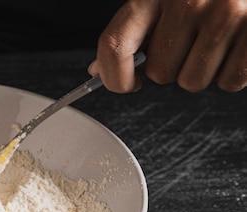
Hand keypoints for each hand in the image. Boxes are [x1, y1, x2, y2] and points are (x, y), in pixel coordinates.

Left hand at [89, 0, 246, 92]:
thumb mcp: (160, 2)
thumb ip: (131, 33)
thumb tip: (99, 70)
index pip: (114, 45)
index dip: (114, 76)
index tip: (127, 84)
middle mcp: (188, 0)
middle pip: (159, 73)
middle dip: (172, 67)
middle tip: (191, 42)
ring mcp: (225, 14)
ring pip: (192, 81)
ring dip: (202, 71)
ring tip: (215, 41)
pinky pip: (228, 81)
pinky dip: (230, 73)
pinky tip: (234, 46)